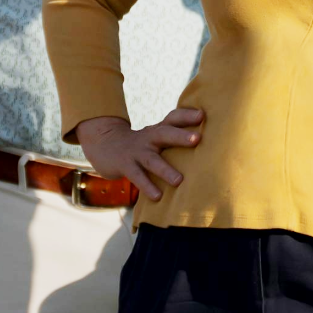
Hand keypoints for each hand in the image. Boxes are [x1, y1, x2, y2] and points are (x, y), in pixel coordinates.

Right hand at [76, 106, 204, 201]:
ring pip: (152, 160)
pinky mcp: (125, 165)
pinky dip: (147, 186)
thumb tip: (208, 146)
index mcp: (158, 130)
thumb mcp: (156, 137)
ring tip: (178, 181)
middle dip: (180, 136)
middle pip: (165, 133)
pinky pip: (137, 177)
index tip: (203, 115)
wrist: (104, 144)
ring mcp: (136, 152)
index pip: (174, 118)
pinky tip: (158, 197)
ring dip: (165, 170)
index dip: (187, 115)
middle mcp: (149, 138)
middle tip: (197, 139)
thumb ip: (177, 139)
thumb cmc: (141, 145)